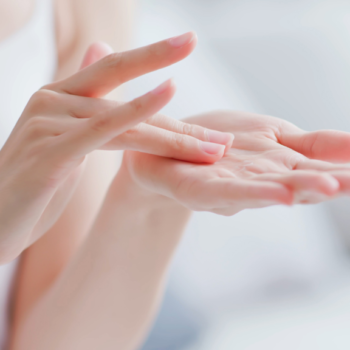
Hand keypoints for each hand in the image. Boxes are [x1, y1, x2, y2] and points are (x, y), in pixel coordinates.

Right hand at [0, 34, 232, 262]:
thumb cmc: (32, 182)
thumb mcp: (64, 136)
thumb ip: (87, 97)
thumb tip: (103, 49)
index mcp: (60, 96)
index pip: (116, 70)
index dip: (155, 55)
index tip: (188, 41)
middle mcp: (53, 100)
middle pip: (130, 100)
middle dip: (181, 118)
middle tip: (223, 133)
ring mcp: (48, 123)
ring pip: (125, 123)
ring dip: (174, 137)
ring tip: (215, 146)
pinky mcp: (48, 153)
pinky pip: (102, 134)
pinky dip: (136, 116)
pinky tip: (167, 97)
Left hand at [123, 110, 349, 215]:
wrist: (165, 148)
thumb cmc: (218, 142)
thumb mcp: (271, 134)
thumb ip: (310, 144)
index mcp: (278, 168)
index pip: (319, 171)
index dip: (346, 174)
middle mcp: (259, 183)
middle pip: (298, 185)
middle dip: (330, 185)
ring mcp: (229, 190)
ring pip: (267, 191)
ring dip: (298, 189)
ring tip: (329, 186)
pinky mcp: (198, 190)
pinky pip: (226, 193)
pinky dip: (254, 193)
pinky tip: (279, 193)